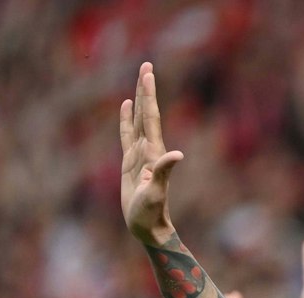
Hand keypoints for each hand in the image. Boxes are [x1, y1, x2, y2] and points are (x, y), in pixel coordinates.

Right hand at [118, 61, 183, 244]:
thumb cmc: (151, 213)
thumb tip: (177, 156)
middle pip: (147, 112)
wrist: (148, 227)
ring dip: (139, 99)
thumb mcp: (156, 193)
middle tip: (147, 65)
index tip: (148, 72)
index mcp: (154, 152)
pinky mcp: (131, 162)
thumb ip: (164, 173)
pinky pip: (127, 134)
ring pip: (138, 120)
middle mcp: (149, 149)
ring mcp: (140, 154)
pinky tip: (126, 106)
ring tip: (140, 79)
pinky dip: (126, 119)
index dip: (149, 95)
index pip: (151, 117)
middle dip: (146, 89)